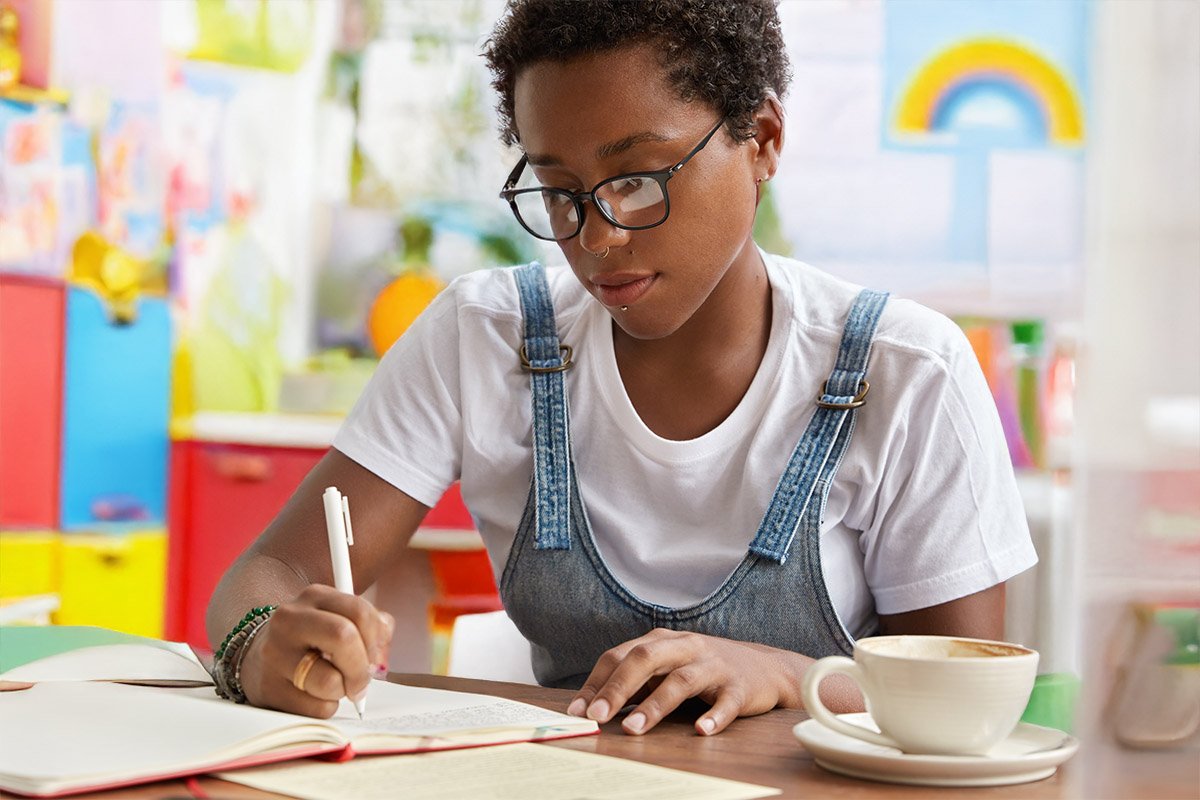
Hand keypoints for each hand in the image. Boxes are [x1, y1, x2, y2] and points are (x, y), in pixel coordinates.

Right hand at [238, 584, 393, 717]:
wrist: (257, 657)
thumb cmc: (312, 640)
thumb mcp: (339, 618)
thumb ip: (371, 627)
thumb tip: (381, 657)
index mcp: (314, 596)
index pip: (359, 612)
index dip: (375, 638)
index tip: (374, 655)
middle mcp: (290, 620)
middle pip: (343, 637)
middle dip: (361, 666)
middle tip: (361, 681)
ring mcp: (275, 654)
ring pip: (330, 681)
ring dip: (342, 690)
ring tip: (332, 684)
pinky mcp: (268, 688)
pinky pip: (316, 709)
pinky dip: (326, 707)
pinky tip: (314, 696)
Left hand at [566, 628, 798, 735]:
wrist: (766, 669)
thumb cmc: (704, 670)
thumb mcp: (667, 668)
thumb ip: (635, 683)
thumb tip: (592, 706)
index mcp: (662, 640)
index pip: (620, 655)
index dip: (597, 682)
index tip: (577, 710)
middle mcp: (686, 646)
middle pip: (645, 658)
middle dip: (618, 688)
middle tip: (597, 717)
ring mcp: (714, 665)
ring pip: (681, 680)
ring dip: (655, 705)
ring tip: (635, 729)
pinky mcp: (740, 687)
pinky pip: (726, 702)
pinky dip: (713, 716)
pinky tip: (700, 730)